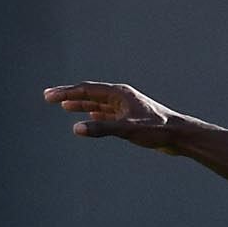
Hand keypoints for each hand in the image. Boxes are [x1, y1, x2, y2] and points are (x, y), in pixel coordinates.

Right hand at [42, 81, 182, 147]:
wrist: (178, 136)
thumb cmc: (156, 130)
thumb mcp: (127, 129)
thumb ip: (101, 129)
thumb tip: (76, 129)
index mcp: (119, 93)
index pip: (86, 90)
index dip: (66, 93)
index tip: (49, 96)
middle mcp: (121, 97)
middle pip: (89, 94)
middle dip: (69, 95)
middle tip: (49, 98)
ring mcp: (125, 107)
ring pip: (97, 103)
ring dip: (80, 104)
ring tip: (64, 105)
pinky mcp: (130, 117)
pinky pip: (106, 113)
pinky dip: (94, 114)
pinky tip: (88, 117)